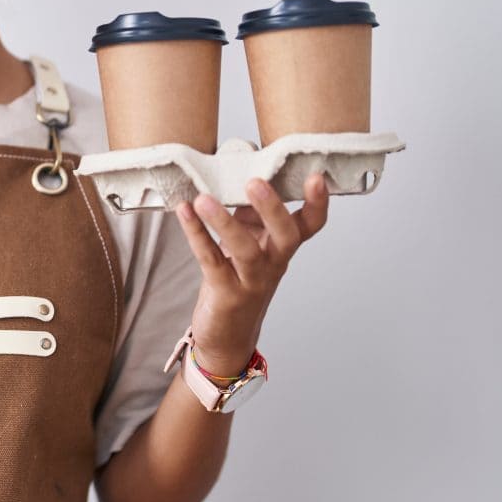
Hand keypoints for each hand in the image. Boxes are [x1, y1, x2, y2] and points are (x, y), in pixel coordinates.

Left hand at [172, 172, 329, 376]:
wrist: (227, 335)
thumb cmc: (238, 279)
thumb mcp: (249, 241)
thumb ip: (248, 211)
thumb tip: (239, 166)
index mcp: (282, 248)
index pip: (310, 225)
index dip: (318, 204)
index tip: (316, 177)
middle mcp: (274, 264)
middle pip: (286, 237)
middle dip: (273, 209)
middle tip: (256, 182)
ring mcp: (251, 280)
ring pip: (246, 251)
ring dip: (224, 222)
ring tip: (204, 199)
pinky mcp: (225, 292)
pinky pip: (210, 260)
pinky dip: (196, 234)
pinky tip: (184, 212)